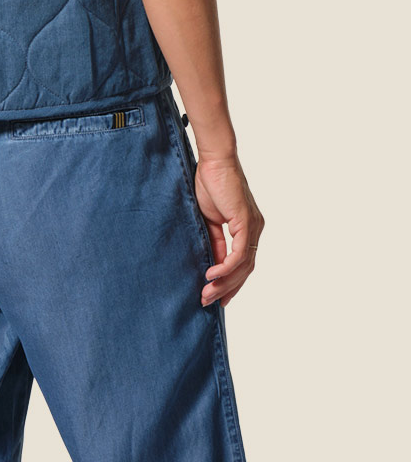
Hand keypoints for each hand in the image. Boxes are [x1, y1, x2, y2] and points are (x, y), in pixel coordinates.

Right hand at [194, 152, 263, 308]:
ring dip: (225, 283)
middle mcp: (255, 229)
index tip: (217, 297)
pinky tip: (211, 275)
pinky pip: (239, 253)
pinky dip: (225, 267)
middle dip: (227, 289)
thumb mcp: (210, 219)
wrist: (214, 160)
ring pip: (243, 266)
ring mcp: (253, 226)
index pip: (243, 264)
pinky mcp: (246, 222)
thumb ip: (215, 241)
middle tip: (209, 302)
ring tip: (206, 294)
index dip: (231, 283)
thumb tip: (213, 265)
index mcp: (247, 228)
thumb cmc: (210, 183)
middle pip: (245, 270)